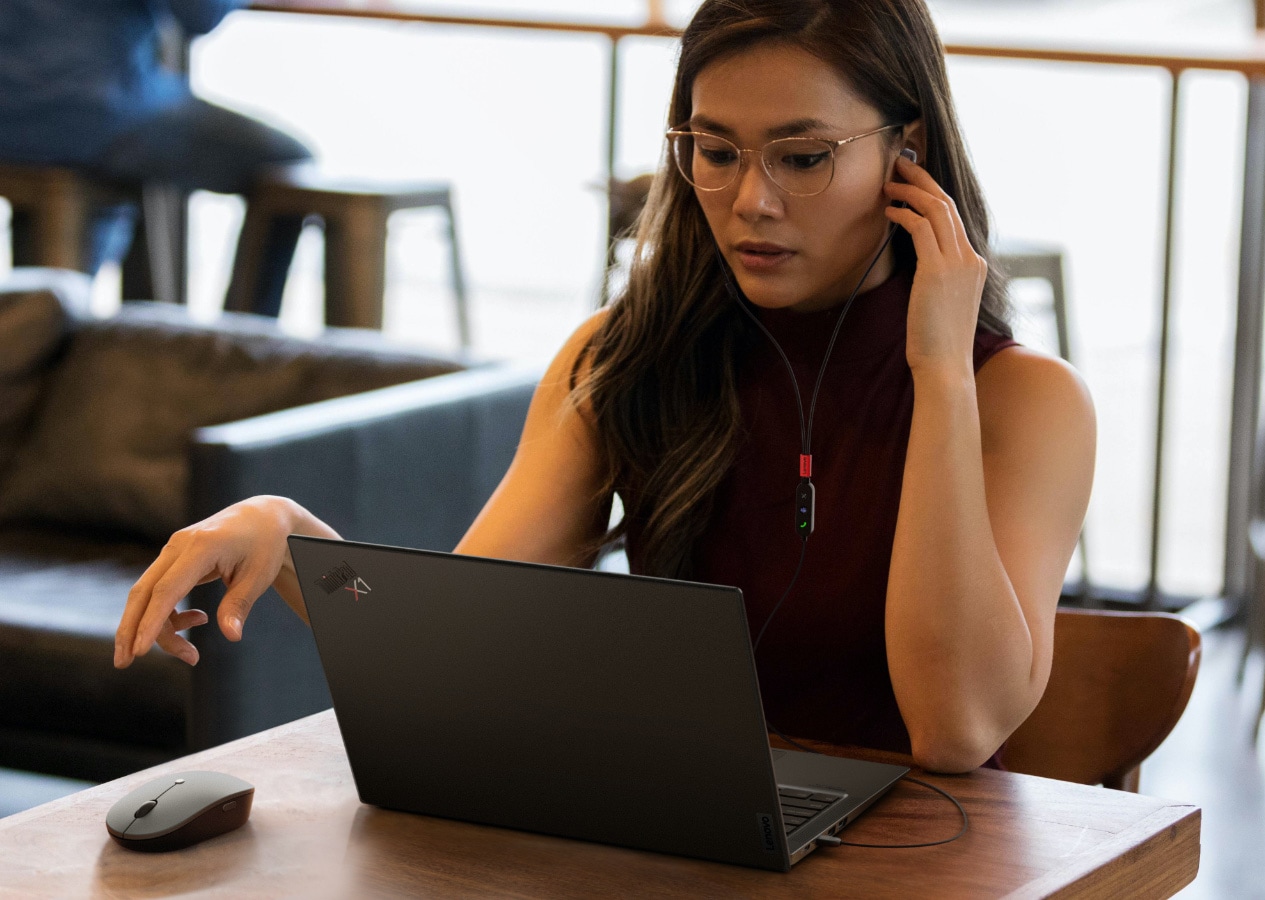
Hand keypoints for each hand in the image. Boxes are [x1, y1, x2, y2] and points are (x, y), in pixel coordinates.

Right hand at [114, 496, 307, 668]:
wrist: (262, 517)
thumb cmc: (264, 544)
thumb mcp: (258, 576)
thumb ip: (239, 605)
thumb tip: (231, 636)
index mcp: (202, 546)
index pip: (166, 590)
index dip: (151, 622)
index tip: (139, 651)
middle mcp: (179, 545)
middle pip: (143, 592)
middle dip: (130, 629)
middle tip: (124, 664)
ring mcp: (173, 549)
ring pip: (146, 593)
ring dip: (155, 627)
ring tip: (190, 654)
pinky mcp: (173, 557)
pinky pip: (159, 590)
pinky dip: (168, 613)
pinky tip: (196, 621)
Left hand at [883, 155, 986, 376]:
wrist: (945, 365)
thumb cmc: (936, 340)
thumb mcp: (942, 302)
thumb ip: (936, 277)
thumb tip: (917, 265)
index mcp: (974, 264)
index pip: (954, 218)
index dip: (932, 195)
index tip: (913, 183)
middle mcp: (970, 258)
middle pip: (947, 205)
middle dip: (923, 181)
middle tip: (900, 165)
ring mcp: (957, 263)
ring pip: (936, 210)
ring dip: (910, 192)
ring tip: (888, 183)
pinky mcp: (938, 270)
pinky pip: (921, 228)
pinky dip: (904, 215)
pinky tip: (888, 212)